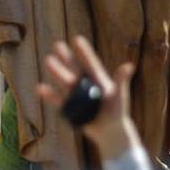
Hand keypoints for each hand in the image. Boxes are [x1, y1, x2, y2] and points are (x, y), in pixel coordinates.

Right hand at [38, 36, 137, 160]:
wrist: (110, 131)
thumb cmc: (118, 112)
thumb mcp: (119, 94)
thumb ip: (121, 80)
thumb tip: (129, 66)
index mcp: (98, 79)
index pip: (90, 62)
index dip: (84, 52)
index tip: (77, 39)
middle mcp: (86, 84)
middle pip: (74, 68)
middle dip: (66, 57)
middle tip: (57, 44)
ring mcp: (77, 95)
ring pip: (65, 81)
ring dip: (57, 71)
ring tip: (48, 60)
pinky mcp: (70, 107)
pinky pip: (58, 100)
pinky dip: (50, 95)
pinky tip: (40, 88)